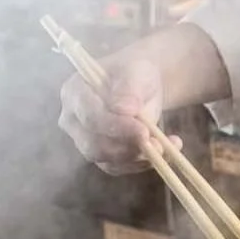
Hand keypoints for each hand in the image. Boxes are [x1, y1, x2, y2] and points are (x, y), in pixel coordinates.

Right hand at [57, 59, 175, 174]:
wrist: (141, 86)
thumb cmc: (134, 73)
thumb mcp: (137, 71)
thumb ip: (129, 88)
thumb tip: (124, 110)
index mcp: (74, 93)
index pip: (89, 116)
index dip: (115, 126)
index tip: (143, 130)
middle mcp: (73, 121)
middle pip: (93, 144)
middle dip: (127, 146)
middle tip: (158, 144)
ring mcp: (85, 141)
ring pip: (107, 159)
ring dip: (137, 157)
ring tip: (166, 146)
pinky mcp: (101, 156)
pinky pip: (119, 167)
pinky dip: (142, 163)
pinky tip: (165, 152)